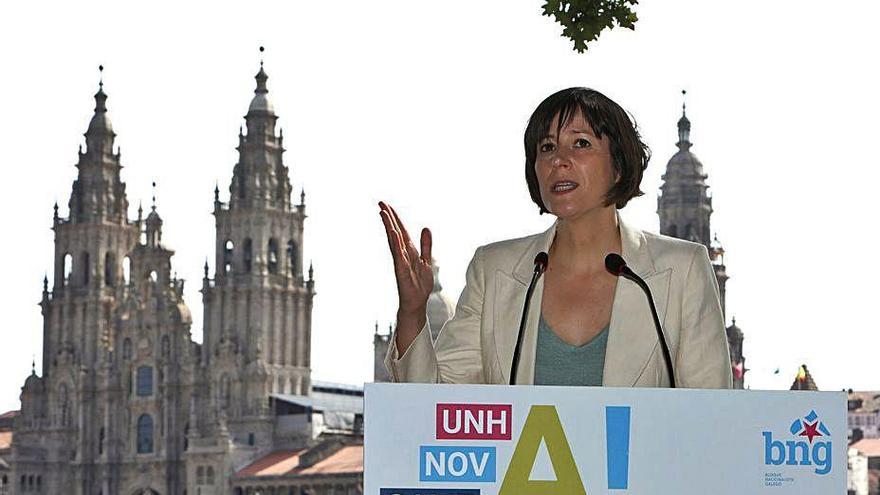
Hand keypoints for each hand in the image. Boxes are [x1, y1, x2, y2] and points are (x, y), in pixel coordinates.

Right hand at [379, 201, 432, 347]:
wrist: (416, 304)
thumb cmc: (419, 284)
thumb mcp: (426, 260)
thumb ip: (426, 245)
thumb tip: (425, 228)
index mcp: (409, 251)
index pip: (401, 230)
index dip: (395, 217)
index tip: (386, 205)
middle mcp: (403, 254)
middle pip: (395, 232)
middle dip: (389, 218)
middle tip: (380, 203)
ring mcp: (401, 262)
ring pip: (394, 241)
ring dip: (389, 227)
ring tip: (383, 213)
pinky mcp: (402, 271)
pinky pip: (399, 255)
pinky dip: (396, 244)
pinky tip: (393, 234)